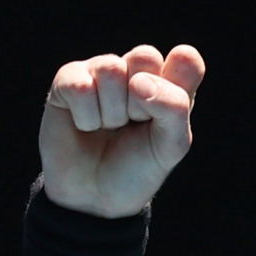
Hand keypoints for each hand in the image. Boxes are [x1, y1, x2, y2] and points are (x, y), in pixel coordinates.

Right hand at [39, 45, 205, 217]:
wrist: (96, 199)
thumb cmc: (137, 168)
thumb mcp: (170, 147)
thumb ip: (173, 109)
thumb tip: (139, 82)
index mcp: (168, 83)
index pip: (186, 60)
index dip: (176, 87)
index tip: (164, 118)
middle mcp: (136, 70)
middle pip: (146, 56)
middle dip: (140, 102)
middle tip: (133, 124)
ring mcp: (100, 72)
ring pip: (111, 69)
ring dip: (112, 112)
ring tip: (109, 127)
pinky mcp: (68, 80)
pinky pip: (80, 86)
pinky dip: (86, 117)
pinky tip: (86, 126)